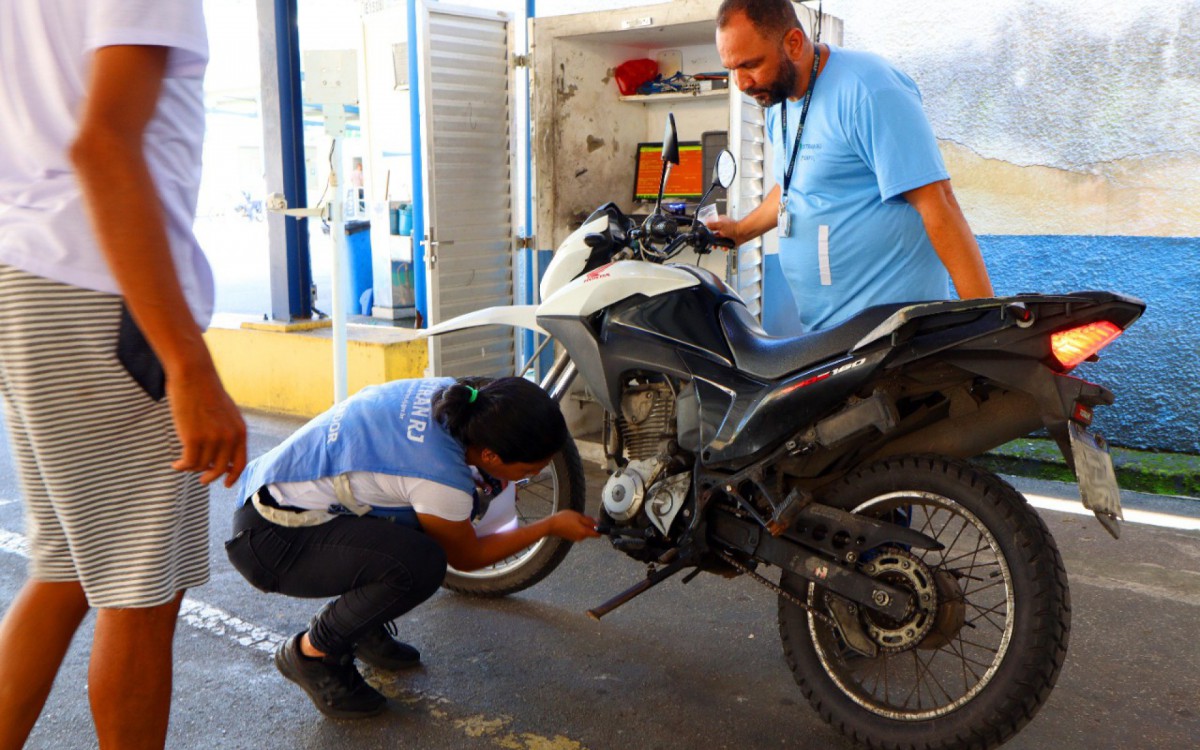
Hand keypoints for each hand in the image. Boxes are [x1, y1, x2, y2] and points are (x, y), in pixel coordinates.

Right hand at [166, 370, 246, 486]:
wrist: (194, 375)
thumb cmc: (206, 392)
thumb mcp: (226, 413)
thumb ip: (228, 433)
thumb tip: (222, 458)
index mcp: (240, 431)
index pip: (240, 463)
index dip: (233, 476)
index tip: (225, 484)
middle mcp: (229, 438)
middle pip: (219, 469)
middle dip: (210, 477)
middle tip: (202, 480)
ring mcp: (212, 439)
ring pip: (201, 465)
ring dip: (191, 467)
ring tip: (183, 462)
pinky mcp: (193, 438)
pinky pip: (188, 462)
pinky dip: (181, 466)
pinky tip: (175, 464)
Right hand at [550, 511, 602, 540]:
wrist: (551, 525)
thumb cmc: (564, 519)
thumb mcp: (578, 516)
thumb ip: (589, 521)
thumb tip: (598, 523)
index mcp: (584, 532)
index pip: (598, 534)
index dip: (600, 528)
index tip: (598, 522)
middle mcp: (581, 537)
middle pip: (591, 531)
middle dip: (590, 524)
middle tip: (583, 516)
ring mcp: (576, 538)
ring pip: (585, 531)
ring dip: (583, 524)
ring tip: (575, 518)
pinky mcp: (572, 537)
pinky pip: (579, 532)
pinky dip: (578, 527)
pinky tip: (571, 522)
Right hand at [703, 214, 739, 248]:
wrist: (743, 233)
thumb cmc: (733, 227)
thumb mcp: (720, 225)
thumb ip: (712, 225)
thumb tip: (705, 224)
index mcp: (719, 223)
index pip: (710, 226)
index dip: (707, 231)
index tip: (705, 235)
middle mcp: (722, 229)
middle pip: (713, 235)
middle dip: (712, 240)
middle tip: (711, 243)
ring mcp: (725, 235)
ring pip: (718, 241)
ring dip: (718, 245)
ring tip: (717, 246)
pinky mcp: (729, 241)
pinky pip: (724, 245)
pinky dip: (724, 247)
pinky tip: (724, 247)